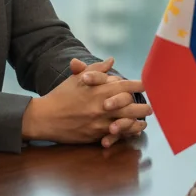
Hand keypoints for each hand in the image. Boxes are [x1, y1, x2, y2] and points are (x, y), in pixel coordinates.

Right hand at [21, 57, 151, 145]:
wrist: (45, 117)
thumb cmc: (61, 95)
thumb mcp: (78, 79)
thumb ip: (97, 69)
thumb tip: (111, 60)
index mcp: (99, 90)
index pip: (125, 86)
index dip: (138, 85)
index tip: (145, 85)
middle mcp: (102, 106)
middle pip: (131, 106)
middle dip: (143, 106)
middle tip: (151, 107)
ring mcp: (100, 123)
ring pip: (126, 123)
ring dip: (138, 121)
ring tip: (144, 120)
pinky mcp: (95, 135)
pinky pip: (116, 135)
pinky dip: (126, 133)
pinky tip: (132, 131)